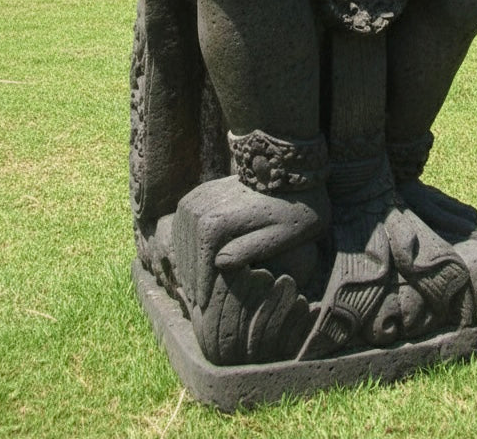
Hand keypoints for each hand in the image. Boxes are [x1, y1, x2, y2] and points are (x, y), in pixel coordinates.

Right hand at [172, 175, 329, 308]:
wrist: (294, 172)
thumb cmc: (293, 209)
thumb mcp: (280, 235)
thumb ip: (250, 249)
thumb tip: (220, 264)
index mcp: (220, 219)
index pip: (201, 260)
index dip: (202, 285)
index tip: (205, 305)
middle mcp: (204, 204)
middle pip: (187, 248)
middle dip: (192, 275)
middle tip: (198, 300)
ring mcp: (201, 194)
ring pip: (181, 233)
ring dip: (186, 258)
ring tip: (196, 282)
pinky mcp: (203, 190)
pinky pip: (185, 218)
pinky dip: (186, 239)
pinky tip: (196, 256)